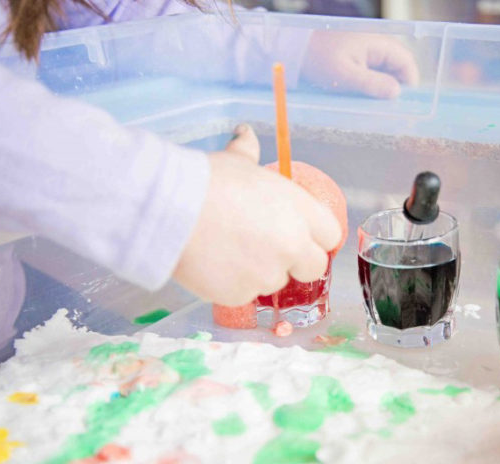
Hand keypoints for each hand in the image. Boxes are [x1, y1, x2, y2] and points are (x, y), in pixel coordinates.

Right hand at [172, 124, 340, 305]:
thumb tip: (245, 134)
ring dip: (260, 273)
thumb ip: (249, 152)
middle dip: (296, 263)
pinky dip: (232, 285)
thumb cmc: (204, 180)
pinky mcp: (242, 295)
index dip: (315, 238)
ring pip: (275, 282)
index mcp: (300, 210)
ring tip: (228, 252)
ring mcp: (269, 273)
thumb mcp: (235, 161)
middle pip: (314, 267)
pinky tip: (212, 265)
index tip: (300, 237)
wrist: (168, 209)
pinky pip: (244, 294)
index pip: (330, 235)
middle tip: (268, 252)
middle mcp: (293, 244)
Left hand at [301, 31, 419, 98]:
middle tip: (388, 108)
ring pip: (385, 71)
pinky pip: (372, 71)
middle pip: (398, 67)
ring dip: (383, 87)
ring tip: (374, 104)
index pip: (406, 62)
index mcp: (377, 43)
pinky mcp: (357, 57)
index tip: (404, 103)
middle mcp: (375, 43)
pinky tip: (363, 96)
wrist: (294, 49)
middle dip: (396, 87)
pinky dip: (371, 84)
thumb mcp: (345, 75)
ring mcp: (366, 50)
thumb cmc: (318, 58)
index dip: (409, 83)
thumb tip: (396, 93)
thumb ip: (372, 84)